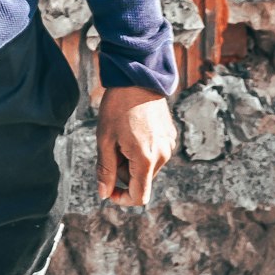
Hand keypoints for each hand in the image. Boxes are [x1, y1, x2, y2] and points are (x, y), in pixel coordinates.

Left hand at [96, 85, 176, 208]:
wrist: (137, 76)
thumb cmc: (117, 107)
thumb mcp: (105, 139)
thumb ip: (106, 170)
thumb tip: (104, 194)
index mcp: (146, 159)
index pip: (140, 197)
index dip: (122, 198)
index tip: (109, 189)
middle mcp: (162, 155)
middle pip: (142, 181)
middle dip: (124, 173)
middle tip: (111, 148)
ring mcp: (169, 144)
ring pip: (148, 167)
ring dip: (133, 161)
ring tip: (122, 137)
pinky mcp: (170, 135)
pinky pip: (155, 153)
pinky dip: (142, 150)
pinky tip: (133, 130)